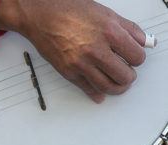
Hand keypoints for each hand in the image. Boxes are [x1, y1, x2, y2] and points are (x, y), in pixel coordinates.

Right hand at [0, 0, 146, 102]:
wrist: (42, 16)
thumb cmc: (69, 11)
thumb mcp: (105, 13)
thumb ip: (127, 28)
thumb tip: (141, 41)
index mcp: (109, 33)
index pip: (137, 57)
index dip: (138, 59)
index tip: (135, 59)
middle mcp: (96, 51)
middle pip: (125, 76)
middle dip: (129, 76)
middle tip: (128, 74)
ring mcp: (81, 64)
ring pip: (108, 86)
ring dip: (117, 88)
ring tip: (118, 84)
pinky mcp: (69, 72)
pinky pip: (87, 89)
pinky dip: (96, 94)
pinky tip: (100, 94)